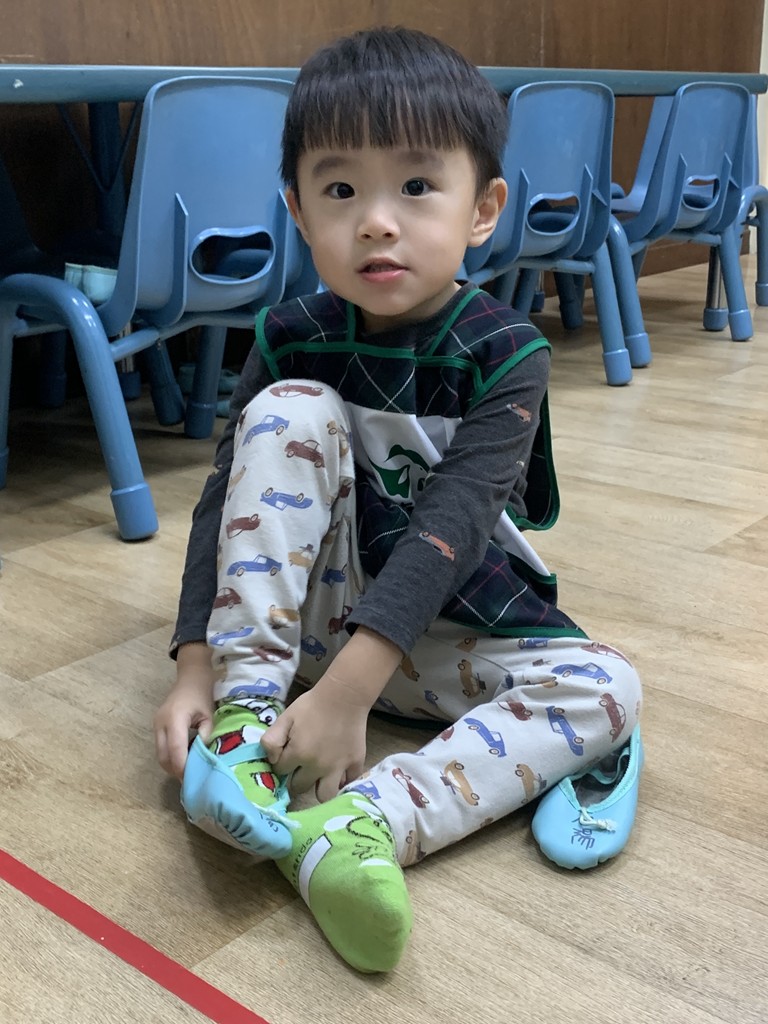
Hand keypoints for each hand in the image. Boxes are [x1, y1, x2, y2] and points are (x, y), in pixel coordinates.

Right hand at [154, 643, 214, 779]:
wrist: (190, 676)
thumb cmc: (202, 693)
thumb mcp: (209, 714)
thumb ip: (206, 735)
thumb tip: (204, 756)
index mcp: (174, 719)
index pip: (175, 751)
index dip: (183, 768)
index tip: (194, 779)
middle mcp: (161, 724)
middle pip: (163, 757)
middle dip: (176, 770)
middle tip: (192, 780)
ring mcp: (156, 725)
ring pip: (160, 755)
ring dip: (172, 765)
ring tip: (189, 771)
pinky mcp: (157, 726)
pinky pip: (161, 747)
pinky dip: (171, 756)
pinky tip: (185, 758)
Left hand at [261, 627, 403, 801]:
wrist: (345, 695)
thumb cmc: (312, 705)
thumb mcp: (286, 717)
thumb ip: (271, 740)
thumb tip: (272, 760)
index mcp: (298, 754)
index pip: (281, 772)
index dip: (280, 764)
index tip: (285, 757)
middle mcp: (318, 767)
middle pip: (299, 787)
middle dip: (296, 779)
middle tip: (300, 767)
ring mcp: (338, 768)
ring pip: (324, 796)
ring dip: (318, 788)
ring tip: (317, 778)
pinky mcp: (355, 764)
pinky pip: (347, 783)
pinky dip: (341, 780)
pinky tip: (337, 772)